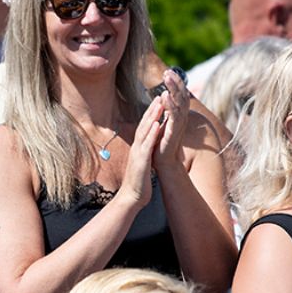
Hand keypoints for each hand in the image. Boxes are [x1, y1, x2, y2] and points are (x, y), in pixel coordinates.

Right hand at [120, 93, 167, 207]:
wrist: (131, 198)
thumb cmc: (139, 182)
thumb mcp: (144, 163)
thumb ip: (146, 152)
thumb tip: (151, 146)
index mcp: (139, 147)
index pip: (145, 127)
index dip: (152, 113)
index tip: (159, 100)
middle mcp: (137, 147)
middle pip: (144, 124)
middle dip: (152, 109)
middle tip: (160, 94)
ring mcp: (138, 153)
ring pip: (144, 131)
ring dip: (152, 116)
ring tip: (160, 102)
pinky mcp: (141, 161)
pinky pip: (147, 145)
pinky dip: (151, 134)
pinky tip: (157, 124)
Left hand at [152, 68, 189, 169]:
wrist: (163, 160)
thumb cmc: (162, 142)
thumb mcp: (163, 121)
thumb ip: (166, 110)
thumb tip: (163, 96)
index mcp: (179, 114)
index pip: (180, 95)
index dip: (176, 83)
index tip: (168, 71)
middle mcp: (182, 117)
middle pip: (182, 96)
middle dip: (176, 83)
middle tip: (168, 71)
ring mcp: (179, 124)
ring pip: (179, 103)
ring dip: (173, 89)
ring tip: (167, 78)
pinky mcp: (174, 131)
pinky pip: (174, 116)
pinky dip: (170, 105)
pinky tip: (165, 96)